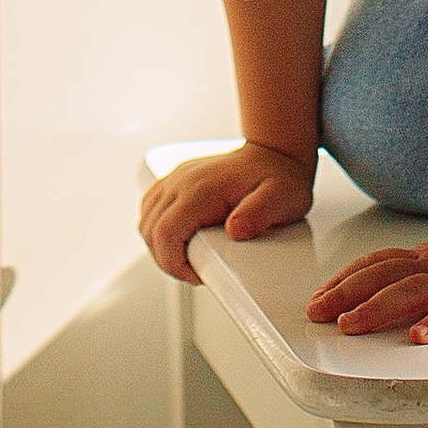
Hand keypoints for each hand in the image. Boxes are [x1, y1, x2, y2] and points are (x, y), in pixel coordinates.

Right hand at [139, 142, 314, 281]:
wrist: (275, 152)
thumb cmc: (280, 177)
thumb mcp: (281, 198)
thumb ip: (259, 214)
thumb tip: (236, 230)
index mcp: (202, 189)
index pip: (165, 232)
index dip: (173, 263)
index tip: (196, 275)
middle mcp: (184, 180)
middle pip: (150, 229)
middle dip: (166, 260)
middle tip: (194, 271)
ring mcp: (178, 177)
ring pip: (146, 218)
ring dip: (159, 245)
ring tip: (187, 258)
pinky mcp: (178, 179)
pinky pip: (151, 206)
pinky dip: (157, 228)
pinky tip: (177, 239)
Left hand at [307, 223, 427, 341]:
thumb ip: (423, 274)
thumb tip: (383, 291)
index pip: (378, 264)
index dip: (346, 278)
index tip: (319, 296)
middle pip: (383, 276)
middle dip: (346, 293)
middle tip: (317, 313)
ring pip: (411, 291)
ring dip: (377, 307)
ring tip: (351, 324)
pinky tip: (420, 336)